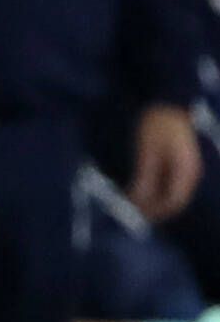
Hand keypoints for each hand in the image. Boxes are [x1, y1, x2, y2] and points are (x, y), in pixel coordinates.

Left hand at [135, 103, 202, 224]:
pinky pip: (169, 186)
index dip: (156, 212)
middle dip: (154, 209)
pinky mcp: (179, 166)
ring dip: (154, 201)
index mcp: (186, 170)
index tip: (136, 215)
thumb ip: (145, 175)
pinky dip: (155, 192)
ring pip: (171, 195)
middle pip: (174, 201)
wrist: (167, 106)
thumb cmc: (156, 125)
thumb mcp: (147, 150)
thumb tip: (137, 200)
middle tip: (131, 211)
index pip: (174, 201)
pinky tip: (139, 191)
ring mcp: (186, 170)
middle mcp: (190, 173)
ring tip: (132, 202)